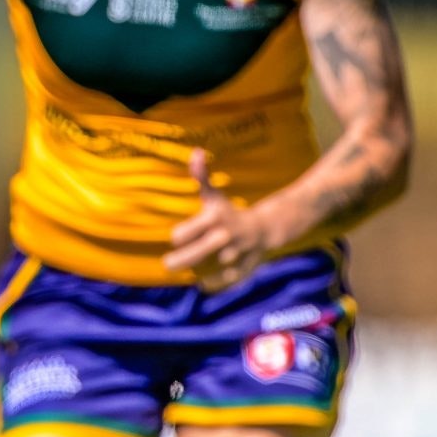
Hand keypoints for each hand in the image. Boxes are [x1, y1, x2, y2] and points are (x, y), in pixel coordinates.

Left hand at [164, 149, 279, 291]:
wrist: (267, 227)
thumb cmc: (230, 212)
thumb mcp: (214, 195)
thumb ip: (201, 176)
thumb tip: (196, 152)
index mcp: (215, 217)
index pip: (184, 233)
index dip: (178, 236)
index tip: (179, 237)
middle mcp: (226, 236)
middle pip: (195, 253)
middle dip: (179, 260)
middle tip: (169, 264)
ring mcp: (239, 253)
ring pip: (214, 269)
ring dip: (200, 272)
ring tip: (189, 275)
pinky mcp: (247, 268)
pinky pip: (230, 281)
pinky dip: (216, 284)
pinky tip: (203, 284)